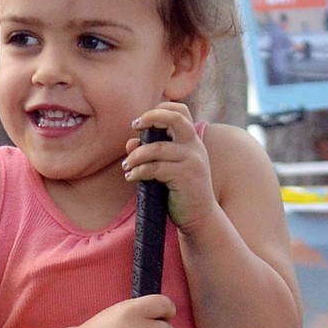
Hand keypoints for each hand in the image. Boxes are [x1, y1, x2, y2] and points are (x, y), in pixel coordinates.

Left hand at [124, 103, 217, 233]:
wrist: (200, 218)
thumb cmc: (181, 193)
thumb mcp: (167, 170)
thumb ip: (151, 154)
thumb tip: (129, 143)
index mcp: (192, 141)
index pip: (180, 111)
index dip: (160, 109)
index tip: (141, 121)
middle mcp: (194, 146)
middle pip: (174, 118)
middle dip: (150, 117)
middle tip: (134, 126)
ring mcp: (192, 160)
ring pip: (157, 148)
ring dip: (136, 155)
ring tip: (126, 165)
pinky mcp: (185, 176)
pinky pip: (155, 168)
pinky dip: (139, 171)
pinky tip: (130, 177)